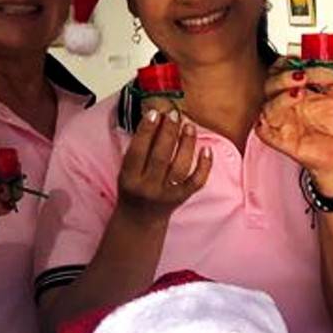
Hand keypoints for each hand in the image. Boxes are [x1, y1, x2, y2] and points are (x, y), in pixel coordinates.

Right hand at [115, 109, 211, 223]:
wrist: (140, 220)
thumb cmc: (133, 189)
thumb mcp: (126, 171)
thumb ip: (137, 149)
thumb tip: (154, 118)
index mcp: (130, 178)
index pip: (138, 151)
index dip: (146, 131)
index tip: (155, 113)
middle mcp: (148, 187)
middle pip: (161, 157)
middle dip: (168, 132)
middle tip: (174, 114)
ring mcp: (166, 194)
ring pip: (180, 167)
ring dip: (186, 144)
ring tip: (189, 126)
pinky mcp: (182, 198)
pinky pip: (196, 181)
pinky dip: (204, 165)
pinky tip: (207, 149)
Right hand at [256, 57, 332, 187]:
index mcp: (295, 87)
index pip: (282, 67)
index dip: (289, 60)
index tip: (303, 57)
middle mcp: (284, 102)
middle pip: (270, 82)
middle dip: (284, 75)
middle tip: (303, 74)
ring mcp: (279, 120)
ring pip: (267, 105)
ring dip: (282, 97)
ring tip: (300, 93)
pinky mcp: (275, 138)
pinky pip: (263, 129)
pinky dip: (269, 122)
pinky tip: (286, 118)